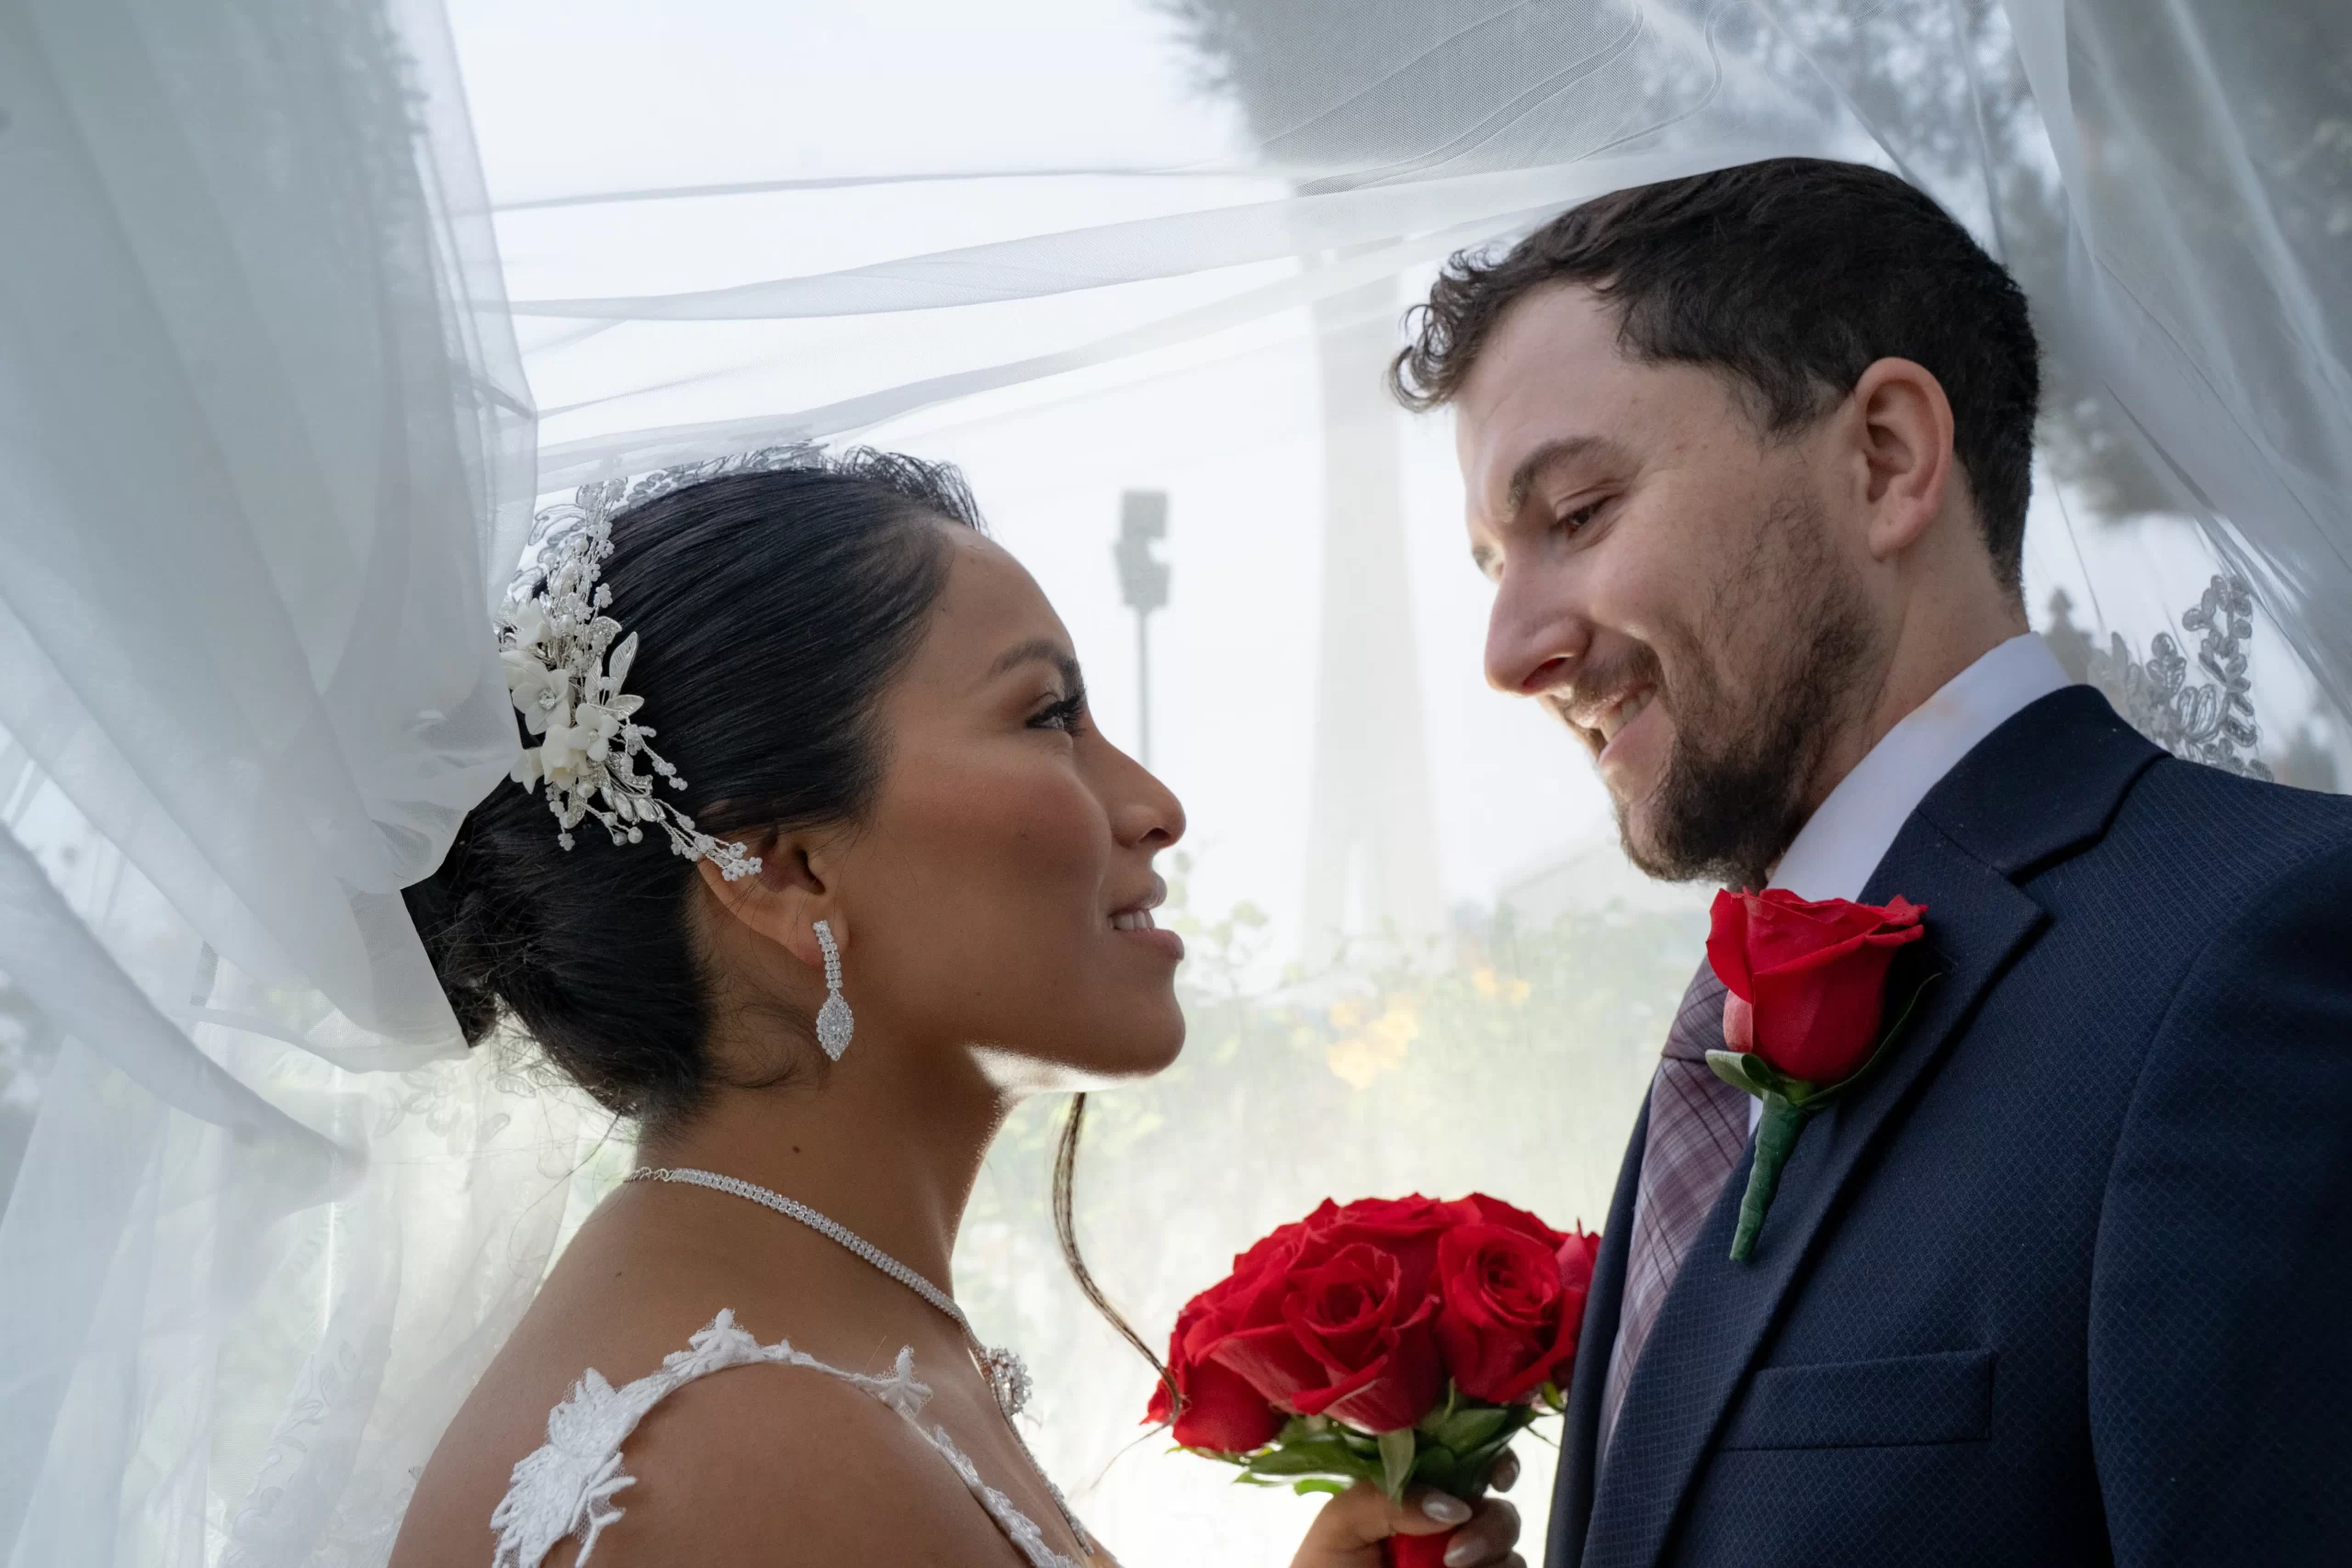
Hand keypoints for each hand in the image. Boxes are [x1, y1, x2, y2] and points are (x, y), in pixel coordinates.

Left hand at [1288, 1451, 1523, 1567]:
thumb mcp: (1339, 1527)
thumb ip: (1386, 1499)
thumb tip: (1454, 1506)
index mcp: (1413, 1494)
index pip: (1464, 1463)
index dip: (1490, 1459)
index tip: (1498, 1476)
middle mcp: (1446, 1527)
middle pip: (1498, 1508)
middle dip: (1492, 1524)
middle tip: (1456, 1555)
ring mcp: (1465, 1562)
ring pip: (1509, 1549)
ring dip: (1491, 1554)